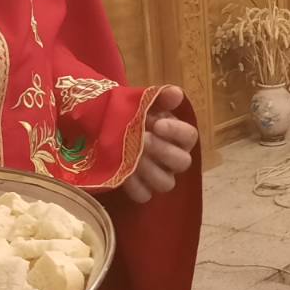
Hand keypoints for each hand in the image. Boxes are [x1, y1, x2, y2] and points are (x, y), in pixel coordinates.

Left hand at [123, 86, 197, 203]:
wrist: (99, 128)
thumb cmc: (127, 114)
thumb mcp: (141, 101)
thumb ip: (159, 97)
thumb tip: (176, 94)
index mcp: (177, 136)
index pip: (190, 136)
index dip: (177, 131)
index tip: (157, 124)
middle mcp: (173, 158)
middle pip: (182, 162)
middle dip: (162, 151)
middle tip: (143, 139)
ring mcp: (158, 176)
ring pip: (166, 183)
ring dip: (149, 170)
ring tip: (131, 157)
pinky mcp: (141, 189)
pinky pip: (144, 195)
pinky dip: (134, 186)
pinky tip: (122, 173)